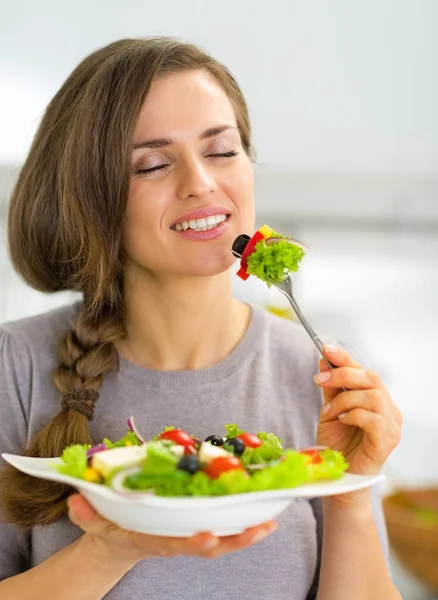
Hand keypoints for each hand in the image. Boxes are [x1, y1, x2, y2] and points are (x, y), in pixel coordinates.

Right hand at [67, 494, 277, 566]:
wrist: (118, 543)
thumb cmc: (109, 528)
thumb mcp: (92, 521)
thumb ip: (85, 512)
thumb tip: (76, 499)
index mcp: (151, 539)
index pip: (173, 544)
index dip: (191, 542)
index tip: (209, 536)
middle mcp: (174, 538)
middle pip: (208, 545)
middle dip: (235, 540)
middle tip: (260, 527)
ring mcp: (187, 534)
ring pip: (221, 538)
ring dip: (246, 531)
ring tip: (271, 521)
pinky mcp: (194, 525)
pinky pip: (221, 526)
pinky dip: (242, 522)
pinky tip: (262, 513)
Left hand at [314, 345, 402, 476]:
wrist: (338, 477)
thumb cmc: (337, 444)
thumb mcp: (330, 410)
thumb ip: (331, 388)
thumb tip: (324, 360)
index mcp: (377, 399)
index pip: (365, 371)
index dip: (346, 358)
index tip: (325, 348)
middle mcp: (389, 410)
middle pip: (372, 379)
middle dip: (343, 374)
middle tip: (319, 380)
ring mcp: (391, 426)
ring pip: (373, 397)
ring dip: (345, 399)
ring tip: (330, 411)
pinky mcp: (387, 442)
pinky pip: (373, 419)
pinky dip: (353, 415)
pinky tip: (341, 420)